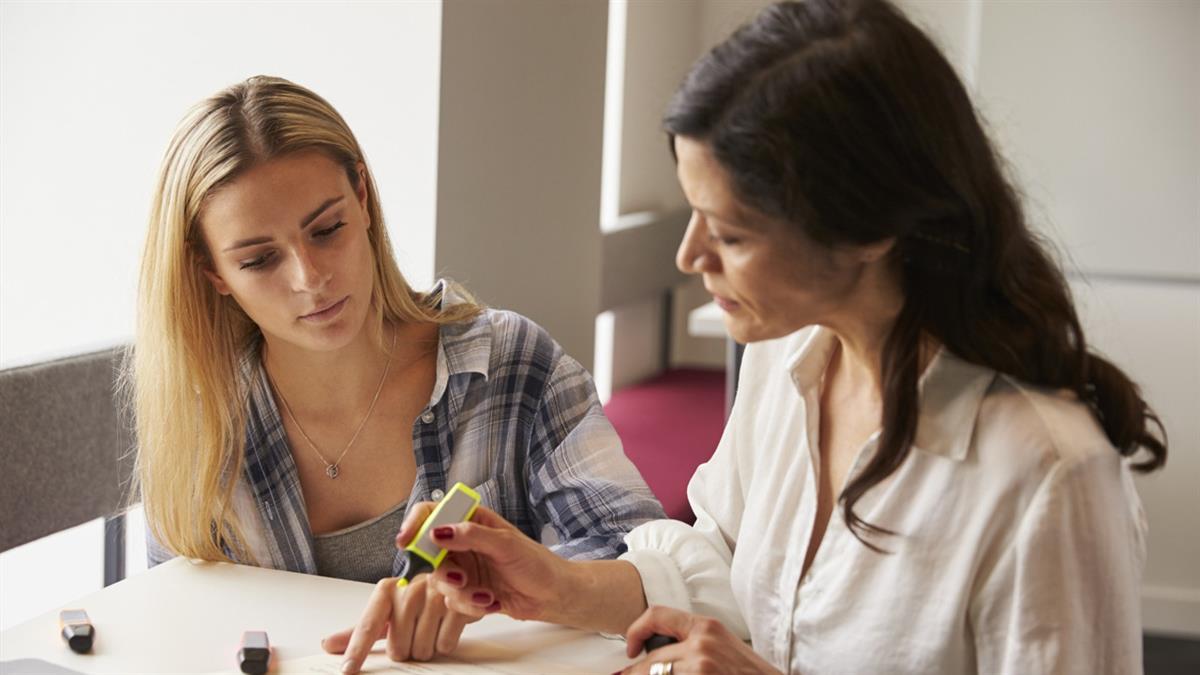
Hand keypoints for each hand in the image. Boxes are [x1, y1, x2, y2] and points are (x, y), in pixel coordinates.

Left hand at [321, 573, 472, 673]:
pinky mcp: (459, 604)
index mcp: (388, 590)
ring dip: (427, 646)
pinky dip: (445, 642)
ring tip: (432, 626)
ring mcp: (435, 595)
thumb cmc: (422, 594)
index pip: (368, 625)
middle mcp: (409, 589)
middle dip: (407, 647)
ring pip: (422, 650)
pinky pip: (444, 645)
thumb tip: (327, 645)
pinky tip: (446, 625)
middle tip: (415, 631)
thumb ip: (362, 628)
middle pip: (398, 648)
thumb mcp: (391, 608)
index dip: (357, 650)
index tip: (348, 670)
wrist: (462, 573)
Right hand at [397, 501, 573, 622]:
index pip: (434, 513)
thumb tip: (439, 531)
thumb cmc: (536, 563)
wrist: (552, 595)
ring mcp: (464, 567)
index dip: (416, 523)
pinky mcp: (467, 591)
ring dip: (462, 593)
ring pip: (440, 581)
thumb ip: (472, 536)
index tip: (407, 540)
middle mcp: (463, 542)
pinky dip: (471, 605)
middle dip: (444, 572)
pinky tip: (493, 602)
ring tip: (487, 595)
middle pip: (430, 553)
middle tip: (460, 579)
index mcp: (472, 520)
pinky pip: (453, 601)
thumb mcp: (506, 544)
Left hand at [617, 606, 780, 674]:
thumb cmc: (749, 673)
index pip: (656, 614)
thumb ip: (692, 643)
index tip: (630, 649)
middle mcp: (701, 644)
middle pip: (651, 660)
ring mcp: (701, 667)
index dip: (635, 631)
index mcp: (706, 626)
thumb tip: (654, 657)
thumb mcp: (722, 647)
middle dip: (638, 673)